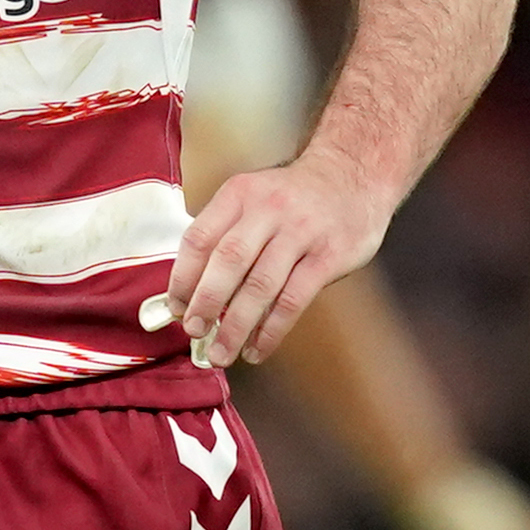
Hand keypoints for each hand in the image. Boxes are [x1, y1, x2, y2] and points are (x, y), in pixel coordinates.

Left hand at [167, 154, 388, 370]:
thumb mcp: (254, 197)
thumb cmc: (293, 198)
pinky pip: (293, 300)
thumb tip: (191, 292)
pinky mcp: (328, 256)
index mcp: (240, 194)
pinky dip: (271, 330)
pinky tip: (257, 349)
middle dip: (206, 303)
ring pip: (260, 286)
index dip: (183, 277)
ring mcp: (301, 232)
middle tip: (193, 332)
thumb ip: (225, 234)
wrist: (354, 175)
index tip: (176, 307)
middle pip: (228, 261)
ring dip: (236, 326)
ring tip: (222, 353)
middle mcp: (268, 209)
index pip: (200, 237)